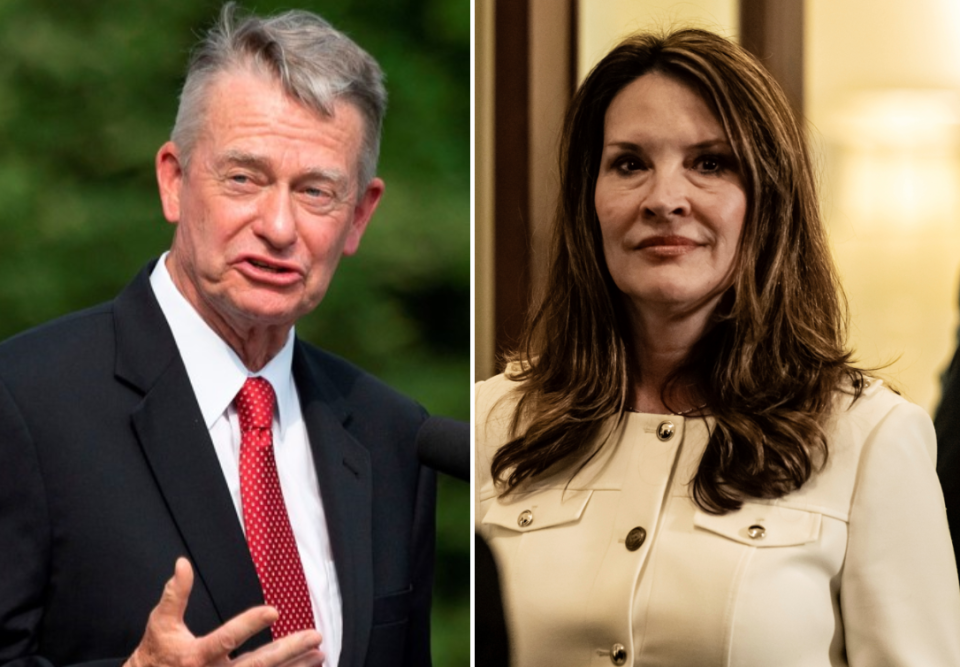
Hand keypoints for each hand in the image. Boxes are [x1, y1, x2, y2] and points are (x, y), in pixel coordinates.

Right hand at [125, 558, 323, 666]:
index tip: (273, 610)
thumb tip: (183, 563)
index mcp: (196, 656)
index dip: (249, 625)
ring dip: (294, 666)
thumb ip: (175, 595)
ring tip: (318, 653)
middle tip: (314, 636)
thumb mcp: (160, 624)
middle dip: (288, 650)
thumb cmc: (156, 655)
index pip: (227, 639)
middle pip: (257, 664)